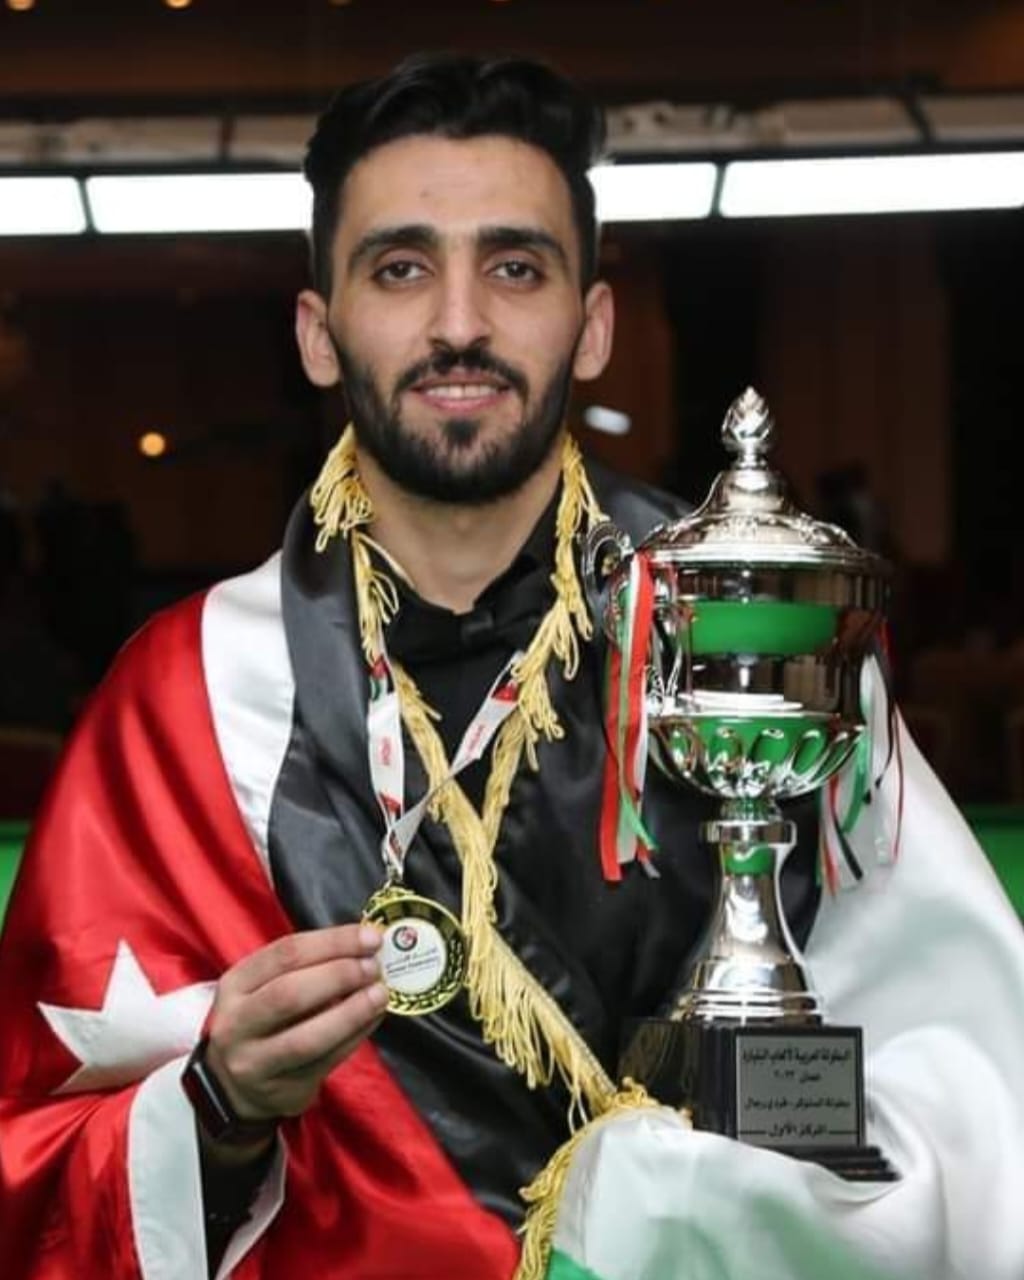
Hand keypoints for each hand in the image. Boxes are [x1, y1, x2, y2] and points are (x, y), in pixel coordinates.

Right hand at [204, 924, 386, 1129]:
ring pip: (308, 1039)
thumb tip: (365, 947)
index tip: (370, 937)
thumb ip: (308, 965)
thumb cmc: (263, 1019)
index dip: (333, 942)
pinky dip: (355, 1037)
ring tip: (380, 995)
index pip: (285, 954)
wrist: (234, 1084)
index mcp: (236, 984)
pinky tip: (373, 1019)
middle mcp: (237, 1024)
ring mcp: (255, 1063)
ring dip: (352, 1013)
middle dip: (339, 976)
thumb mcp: (265, 985)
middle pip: (290, 994)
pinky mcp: (281, 1091)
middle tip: (374, 967)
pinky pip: (326, 1062)